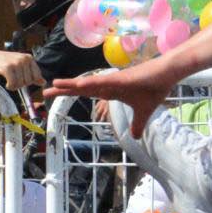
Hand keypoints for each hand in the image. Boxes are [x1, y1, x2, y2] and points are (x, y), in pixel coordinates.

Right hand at [0, 49, 42, 89]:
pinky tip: (7, 84)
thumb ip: (32, 73)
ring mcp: (15, 63)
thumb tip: (43, 82)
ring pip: (21, 83)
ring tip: (10, 81)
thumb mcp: (20, 65)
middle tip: (14, 80)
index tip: (22, 79)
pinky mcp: (7, 68)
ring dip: (14, 86)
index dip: (30, 81)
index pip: (37, 76)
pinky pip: (13, 83)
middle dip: (21, 84)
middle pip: (29, 81)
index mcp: (29, 58)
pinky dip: (10, 86)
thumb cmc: (5, 62)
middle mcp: (24, 59)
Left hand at [45, 62, 172, 135]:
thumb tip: (135, 136)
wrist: (167, 76)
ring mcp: (113, 81)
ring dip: (72, 85)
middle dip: (63, 90)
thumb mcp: (144, 113)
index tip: (55, 95)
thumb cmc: (154, 89)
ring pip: (88, 83)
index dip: (70, 93)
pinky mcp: (121, 79)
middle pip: (81, 87)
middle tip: (44, 93)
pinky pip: (103, 82)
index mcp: (110, 91)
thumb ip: (138, 124)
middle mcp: (108, 84)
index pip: (85, 93)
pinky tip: (78, 85)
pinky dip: (90, 84)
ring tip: (54, 85)